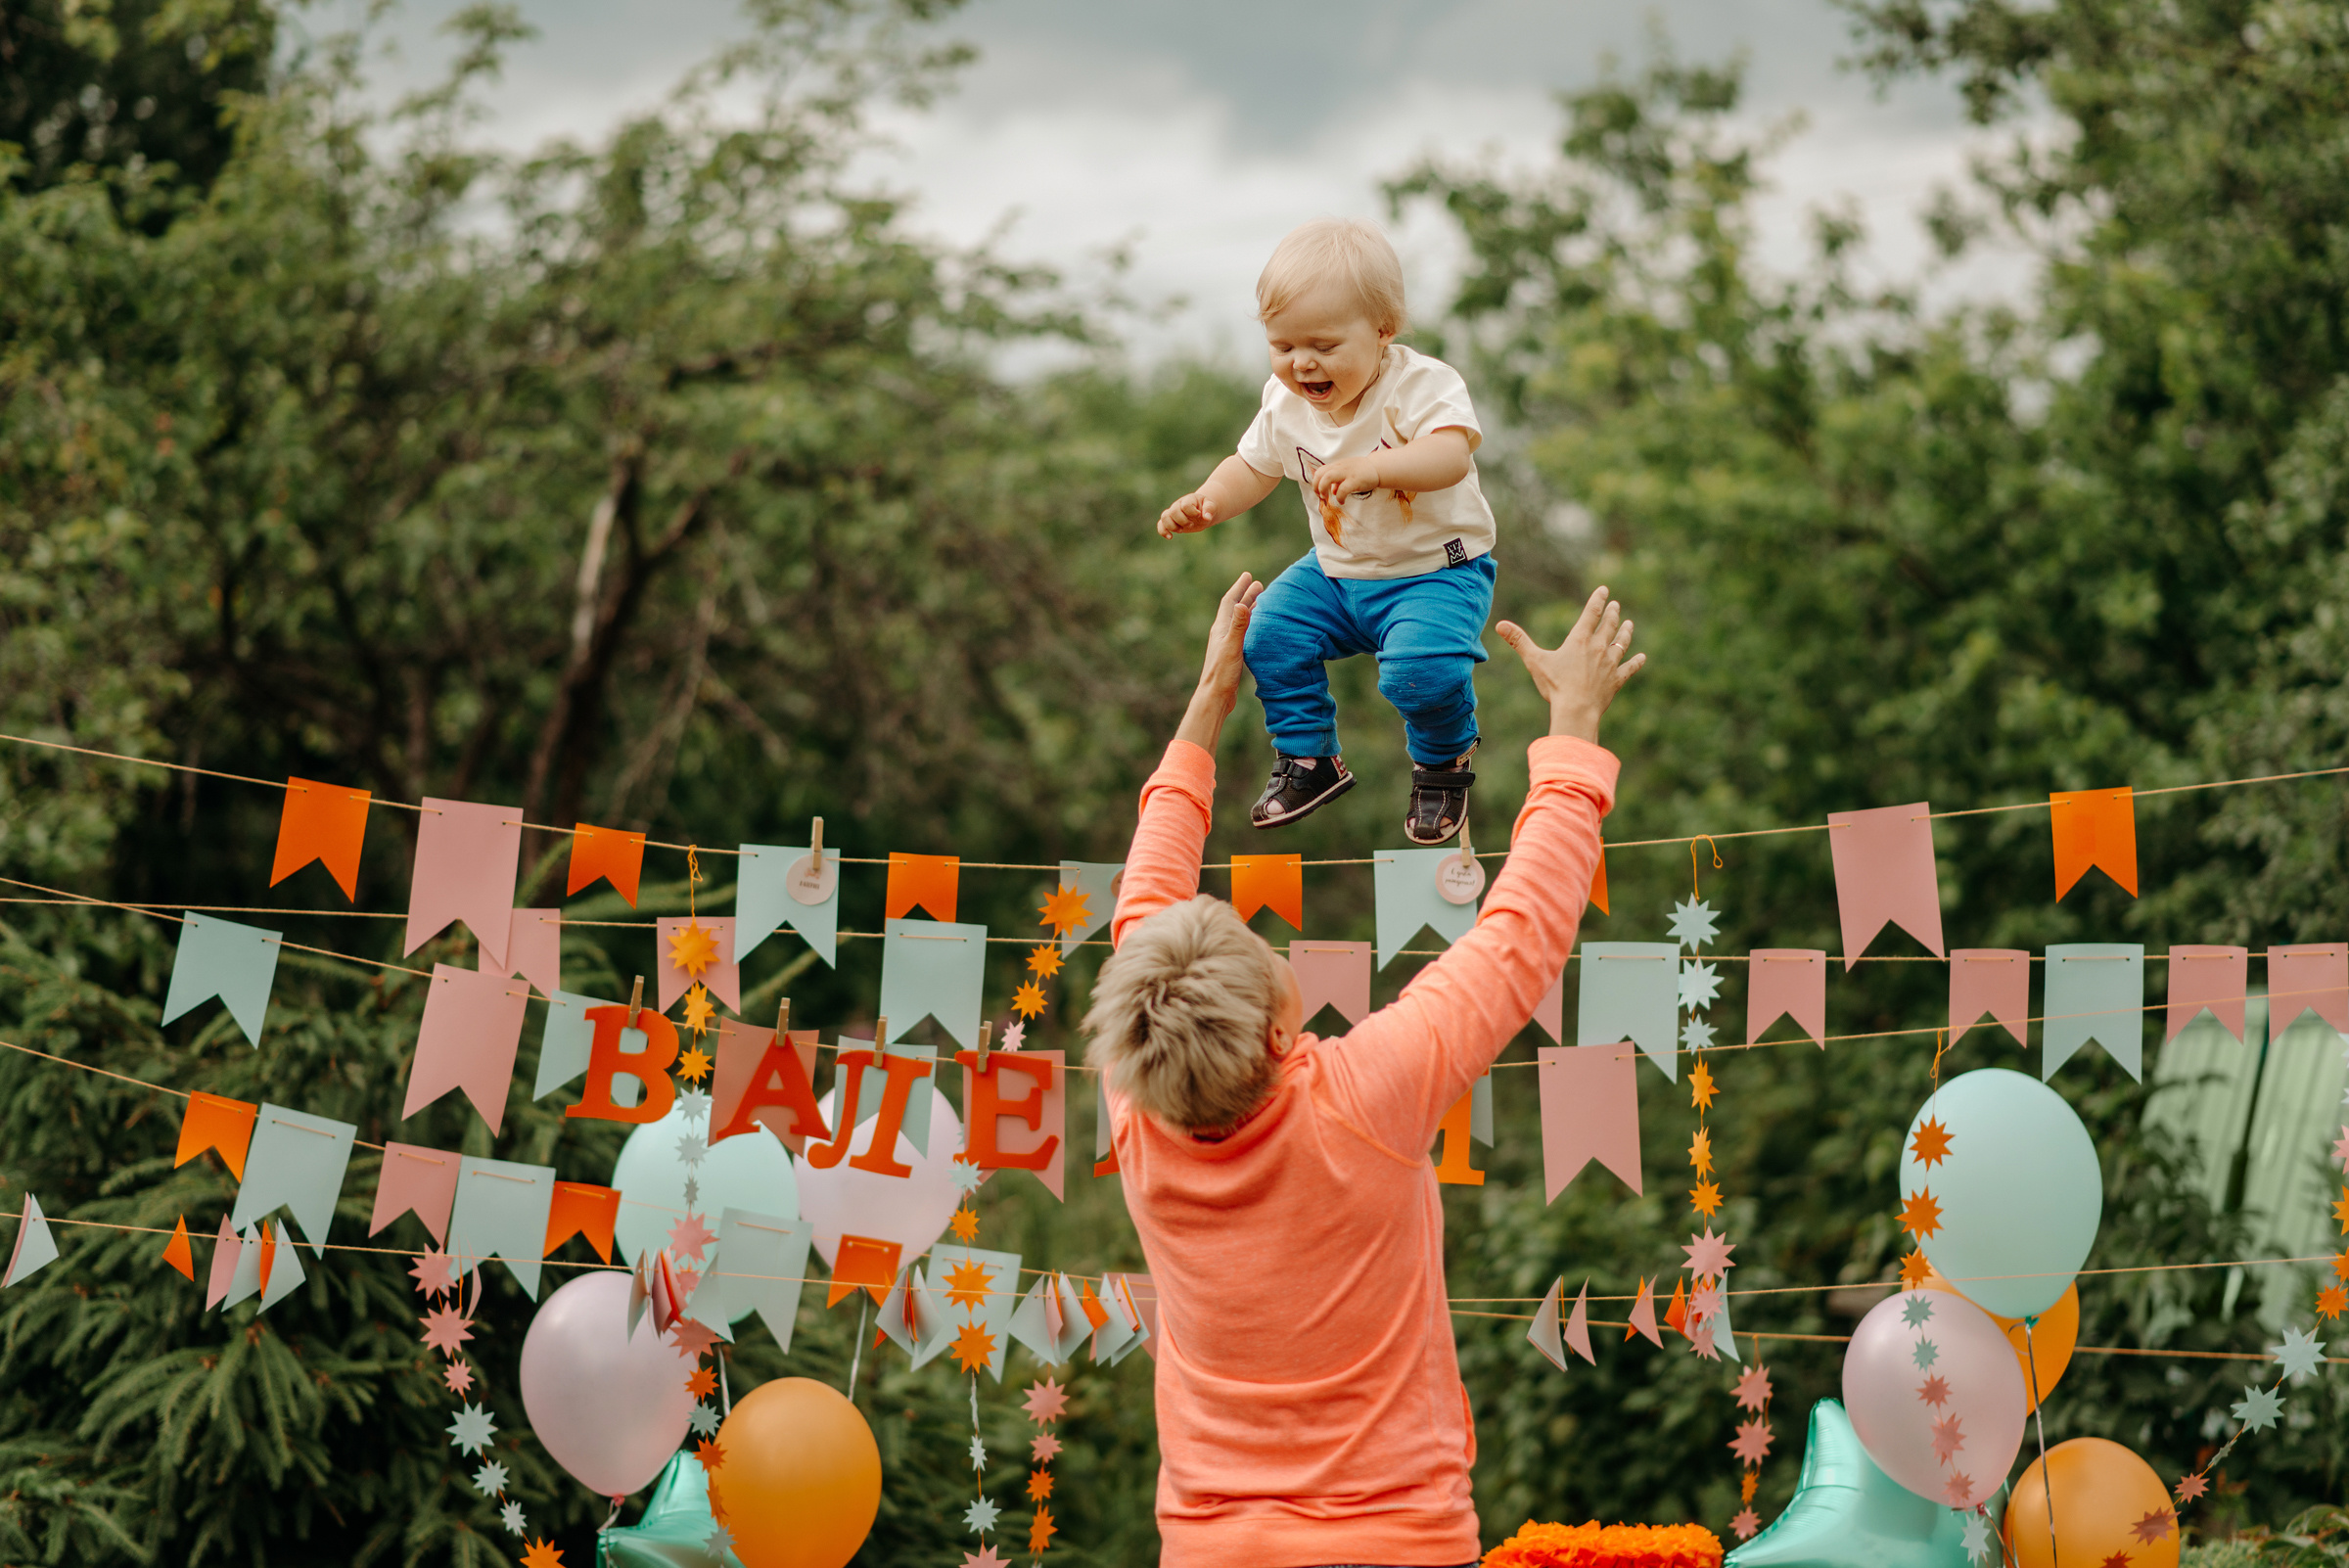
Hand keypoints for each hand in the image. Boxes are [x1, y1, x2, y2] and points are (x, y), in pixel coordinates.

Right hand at [1158, 492, 1216, 537]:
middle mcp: (1178, 505)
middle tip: (1191, 524)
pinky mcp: (1171, 521)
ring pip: (1164, 517)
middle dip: (1183, 521)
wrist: (1201, 512)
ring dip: (1172, 526)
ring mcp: (1173, 513)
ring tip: (1181, 530)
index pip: (1185, 505)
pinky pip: (1161, 524)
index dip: (1192, 512)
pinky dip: (1163, 531)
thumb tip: (1207, 517)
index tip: (1199, 515)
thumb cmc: (1206, 508)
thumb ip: (1209, 509)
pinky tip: (1170, 537)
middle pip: (1173, 511)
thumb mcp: (1211, 506)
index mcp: (1188, 499)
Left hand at [1175, 572, 1263, 750]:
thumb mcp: (1233, 647)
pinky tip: (1257, 631)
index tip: (1248, 575)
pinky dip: (1251, 626)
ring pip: (1239, 621)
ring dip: (1249, 610)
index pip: (1230, 602)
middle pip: (1235, 609)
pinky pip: (1243, 634)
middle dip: (1246, 595)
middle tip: (1259, 585)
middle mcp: (1222, 634)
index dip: (1239, 588)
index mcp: (1221, 629)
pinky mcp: (1232, 655)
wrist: (1215, 697)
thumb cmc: (1222, 673)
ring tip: (1261, 602)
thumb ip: (1239, 626)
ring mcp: (1226, 644)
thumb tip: (1242, 604)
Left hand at [1309, 454, 1379, 506]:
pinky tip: (1342, 501)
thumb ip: (1338, 480)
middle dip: (1317, 486)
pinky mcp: (1355, 480)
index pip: (1320, 471)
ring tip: (1327, 497)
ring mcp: (1347, 473)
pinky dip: (1339, 497)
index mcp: (1337, 466)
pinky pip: (1342, 489)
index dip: (1316, 482)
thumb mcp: (1347, 473)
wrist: (1378, 467)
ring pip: (1328, 477)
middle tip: (1321, 496)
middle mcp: (1340, 467)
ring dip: (1323, 488)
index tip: (1318, 492)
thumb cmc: (1362, 471)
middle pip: (1321, 473)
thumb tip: (1331, 491)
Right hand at [1496, 586, 1644, 742]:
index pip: (1591, 614)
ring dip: (1625, 632)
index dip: (1597, 600)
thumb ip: (1518, 641)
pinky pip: (1629, 668)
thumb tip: (1500, 625)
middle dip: (1612, 613)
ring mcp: (1610, 664)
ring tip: (1629, 623)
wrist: (1577, 709)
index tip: (1604, 590)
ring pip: (1621, 643)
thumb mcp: (1534, 661)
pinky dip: (1636, 662)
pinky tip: (1643, 657)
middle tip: (1616, 605)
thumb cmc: (1555, 685)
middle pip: (1608, 626)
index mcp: (1579, 640)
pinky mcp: (1616, 680)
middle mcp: (1598, 648)